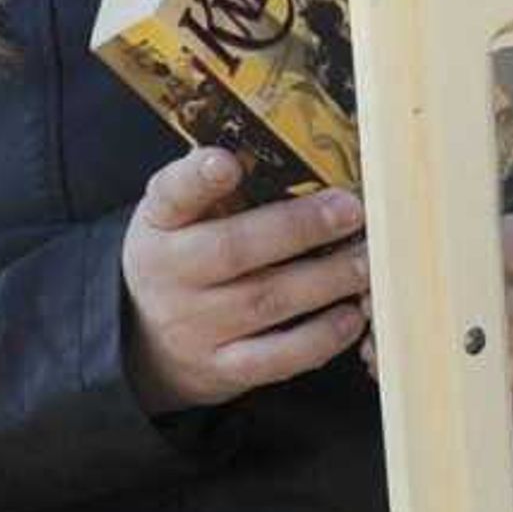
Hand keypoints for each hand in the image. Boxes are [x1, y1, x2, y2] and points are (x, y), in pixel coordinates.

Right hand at [120, 148, 367, 411]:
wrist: (143, 341)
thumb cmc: (186, 260)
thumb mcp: (180, 218)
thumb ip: (216, 188)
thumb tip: (288, 143)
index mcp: (160, 226)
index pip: (171, 196)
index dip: (198, 179)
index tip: (226, 162)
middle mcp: (170, 276)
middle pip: (235, 250)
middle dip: (300, 228)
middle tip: (353, 211)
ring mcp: (196, 327)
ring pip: (267, 302)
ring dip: (327, 280)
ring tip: (369, 261)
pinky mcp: (223, 368)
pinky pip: (277, 357)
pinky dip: (321, 337)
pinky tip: (353, 315)